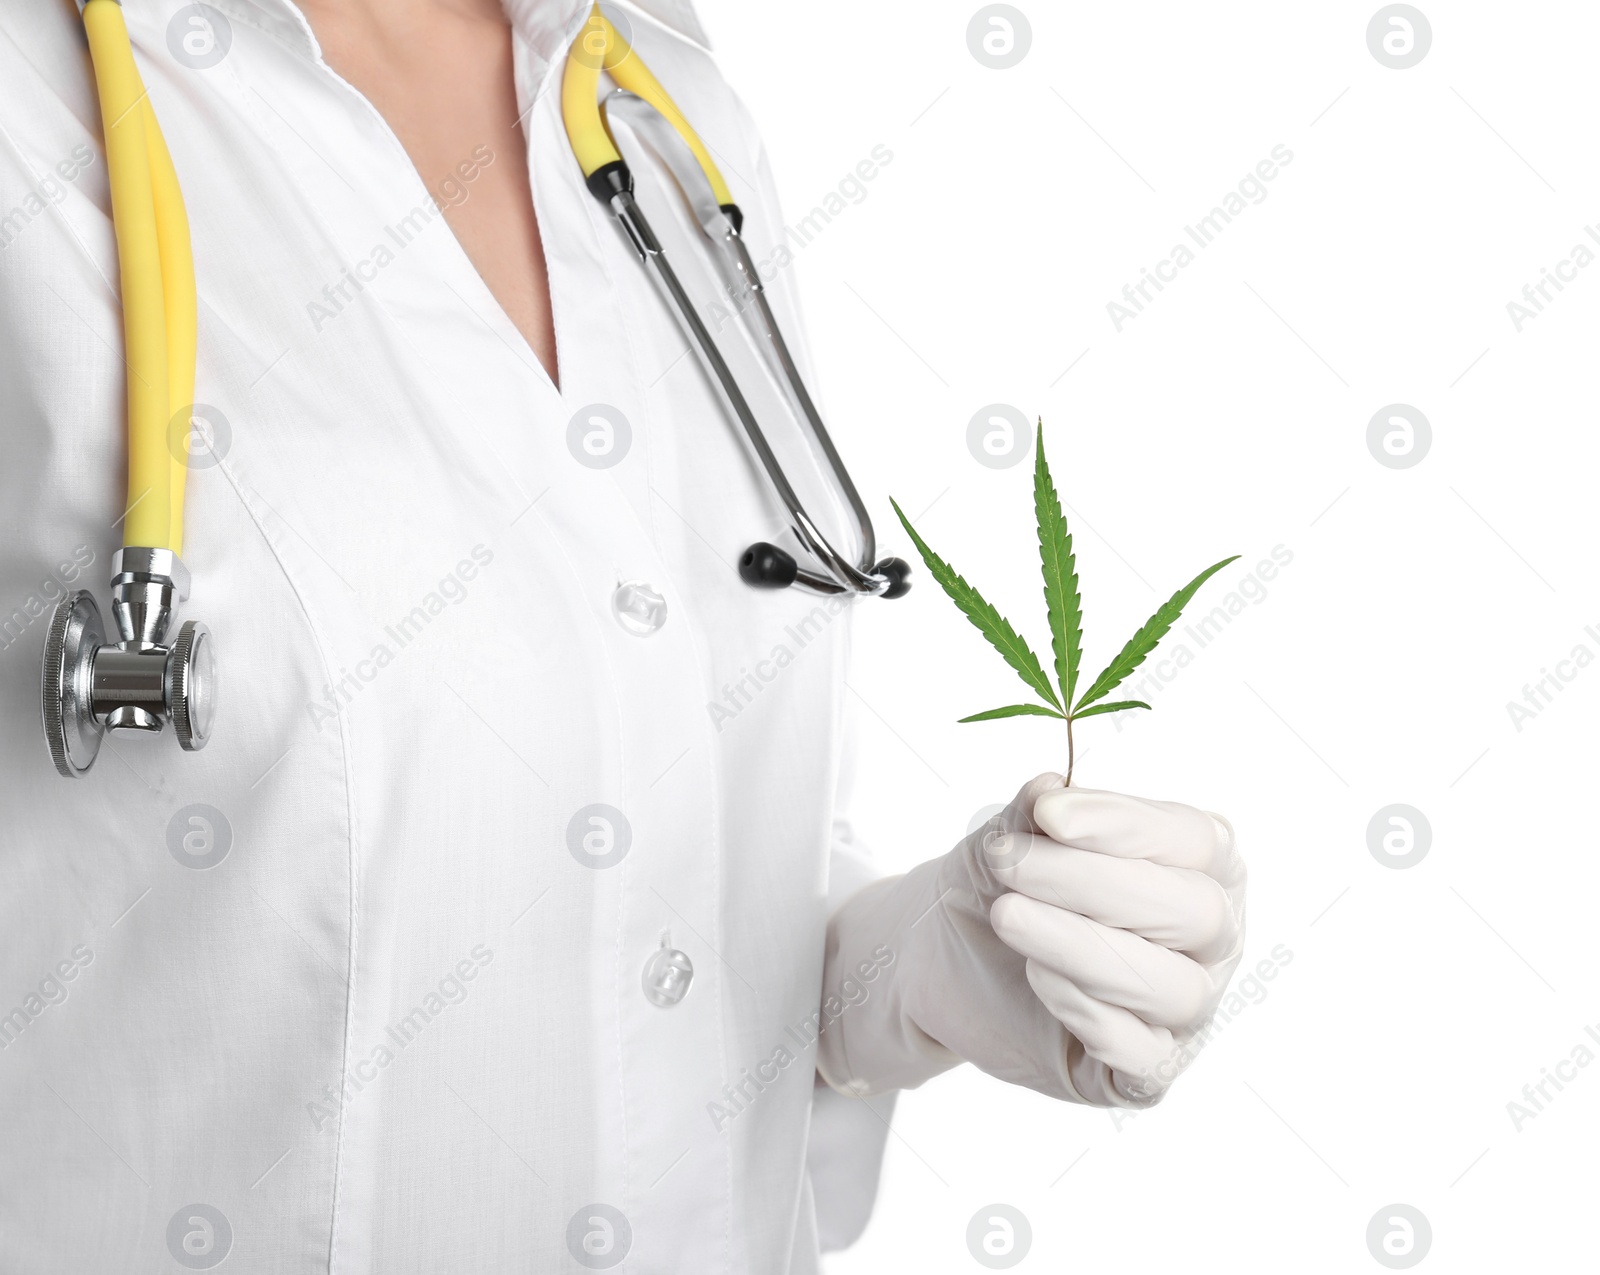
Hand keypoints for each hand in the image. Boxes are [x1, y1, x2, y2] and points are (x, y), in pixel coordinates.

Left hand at [985, 780, 1246, 1105]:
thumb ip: (1031, 814)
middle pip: (1195, 912)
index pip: (1194, 838)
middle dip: (1092, 883)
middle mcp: (1212, 938)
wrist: (947, 961)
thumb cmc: (1001, 886)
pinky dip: (1089, 1013)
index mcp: (1202, 865)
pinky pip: (1145, 1056)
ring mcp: (1187, 1010)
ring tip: (1008, 916)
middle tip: (1008, 861)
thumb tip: (1051, 787)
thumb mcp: (1007, 840)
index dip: (1124, 824)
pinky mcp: (1147, 1071)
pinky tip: (1036, 978)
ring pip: (1175, 988)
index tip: (1049, 812)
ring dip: (1080, 946)